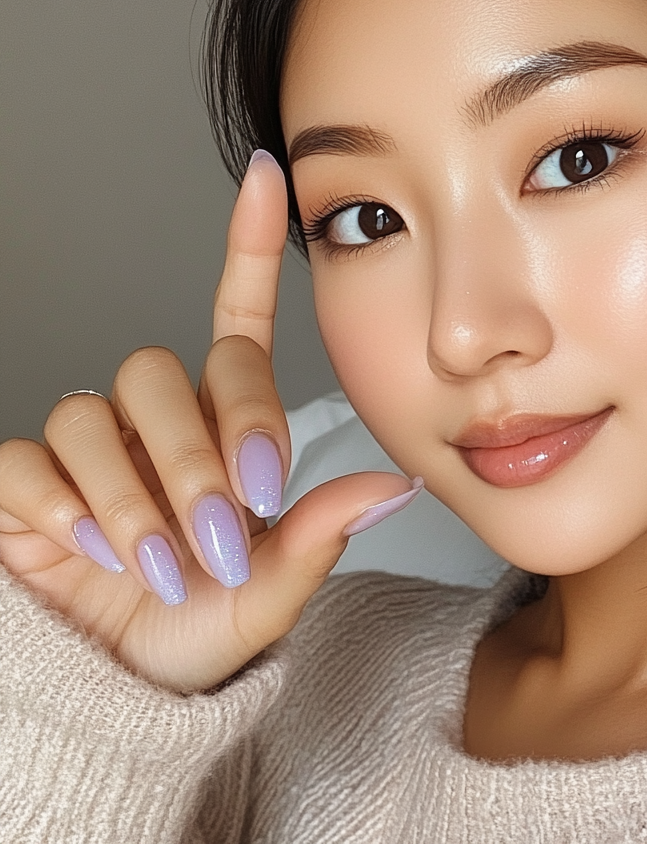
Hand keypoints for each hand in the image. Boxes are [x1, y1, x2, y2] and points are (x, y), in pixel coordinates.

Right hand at [0, 153, 419, 691]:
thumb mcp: (269, 593)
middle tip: (220, 528)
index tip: (268, 177)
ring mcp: (90, 445)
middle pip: (166, 371)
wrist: (126, 687)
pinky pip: (31, 460)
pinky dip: (65, 510)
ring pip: (97, 412)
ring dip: (135, 495)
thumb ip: (316, 538)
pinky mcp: (25, 480)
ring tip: (159, 561)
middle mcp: (158, 419)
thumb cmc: (204, 627)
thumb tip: (391, 486)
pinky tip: (91, 550)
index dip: (247, 244)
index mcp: (225, 428)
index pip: (234, 320)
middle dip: (197, 454)